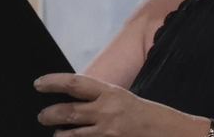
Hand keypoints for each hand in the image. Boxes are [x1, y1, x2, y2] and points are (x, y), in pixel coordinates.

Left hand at [35, 73, 196, 135]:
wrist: (176, 134)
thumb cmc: (148, 115)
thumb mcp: (123, 99)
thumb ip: (99, 98)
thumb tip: (73, 97)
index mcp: (110, 93)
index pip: (73, 83)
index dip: (52, 82)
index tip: (38, 84)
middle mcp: (108, 112)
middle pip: (67, 112)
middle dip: (49, 115)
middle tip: (41, 116)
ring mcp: (110, 133)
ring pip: (72, 135)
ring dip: (60, 135)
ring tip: (56, 133)